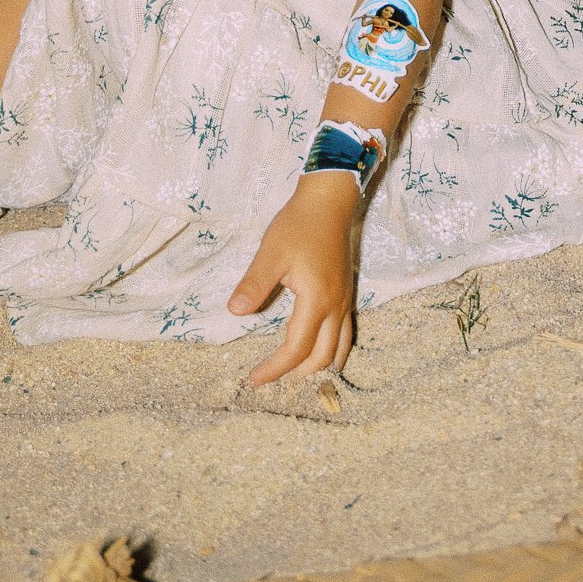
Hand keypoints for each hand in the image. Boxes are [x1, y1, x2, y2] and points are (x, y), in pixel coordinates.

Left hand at [233, 173, 359, 383]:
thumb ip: (254, 284)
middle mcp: (336, 306)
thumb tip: (235, 312)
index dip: (275, 368)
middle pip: (321, 356)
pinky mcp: (347, 293)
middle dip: (296, 374)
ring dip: (318, 366)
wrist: (329, 201)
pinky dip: (332, 350)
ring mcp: (345, 300)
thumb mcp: (271, 253)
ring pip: (339, 348)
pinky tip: (320, 350)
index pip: (296, 349)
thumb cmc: (298, 225)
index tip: (254, 378)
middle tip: (271, 380)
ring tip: (295, 374)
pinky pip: (344, 333)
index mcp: (317, 300)